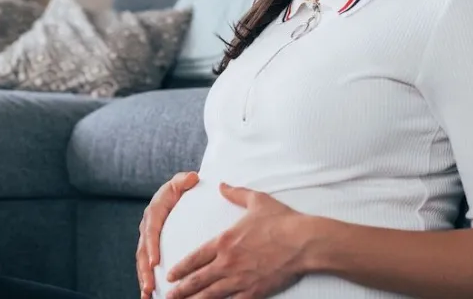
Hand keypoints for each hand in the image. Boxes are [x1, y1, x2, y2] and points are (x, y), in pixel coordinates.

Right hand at [137, 171, 200, 298]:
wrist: (178, 192)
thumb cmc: (182, 188)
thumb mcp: (182, 181)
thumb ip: (185, 180)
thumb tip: (193, 178)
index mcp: (154, 212)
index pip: (151, 230)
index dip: (151, 246)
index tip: (155, 262)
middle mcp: (147, 226)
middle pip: (142, 251)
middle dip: (145, 270)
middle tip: (149, 286)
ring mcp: (148, 239)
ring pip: (142, 261)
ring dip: (144, 278)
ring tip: (147, 294)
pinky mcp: (152, 247)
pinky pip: (148, 265)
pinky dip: (148, 279)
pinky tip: (150, 294)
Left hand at [164, 183, 309, 298]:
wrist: (304, 241)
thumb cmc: (282, 220)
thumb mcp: (256, 200)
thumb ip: (235, 194)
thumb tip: (222, 185)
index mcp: (224, 241)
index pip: (195, 258)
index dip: (181, 268)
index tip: (170, 275)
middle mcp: (227, 262)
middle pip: (197, 279)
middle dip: (181, 289)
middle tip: (168, 295)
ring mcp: (240, 279)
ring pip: (211, 294)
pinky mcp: (255, 291)